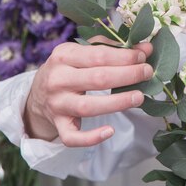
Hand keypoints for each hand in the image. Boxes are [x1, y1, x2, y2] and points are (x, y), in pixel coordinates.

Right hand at [23, 36, 153, 146]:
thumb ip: (114, 48)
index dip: (125, 57)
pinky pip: (72, 137)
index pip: (99, 55)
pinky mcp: (58, 125)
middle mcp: (57, 79)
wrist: (38, 93)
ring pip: (89, 107)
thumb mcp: (83, 51)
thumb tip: (146, 48)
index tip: (143, 57)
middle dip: (128, 75)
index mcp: (63, 55)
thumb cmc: (69, 68)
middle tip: (147, 73)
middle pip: (97, 79)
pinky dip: (90, 138)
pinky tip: (109, 131)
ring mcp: (57, 104)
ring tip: (139, 97)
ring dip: (118, 102)